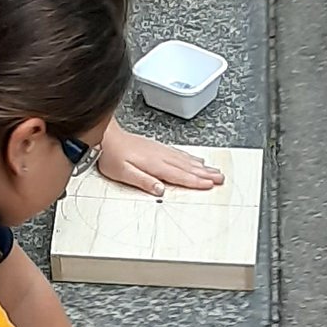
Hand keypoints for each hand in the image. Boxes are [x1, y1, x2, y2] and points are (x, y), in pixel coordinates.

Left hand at [95, 118, 219, 194]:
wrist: (105, 136)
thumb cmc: (111, 155)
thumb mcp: (124, 172)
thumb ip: (143, 181)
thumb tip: (160, 190)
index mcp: (154, 164)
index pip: (180, 175)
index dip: (196, 181)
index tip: (210, 185)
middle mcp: (160, 156)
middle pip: (187, 167)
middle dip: (205, 173)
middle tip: (221, 178)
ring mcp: (159, 151)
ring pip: (185, 160)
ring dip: (201, 166)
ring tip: (214, 170)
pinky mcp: (156, 147)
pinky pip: (178, 153)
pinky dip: (190, 157)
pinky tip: (195, 160)